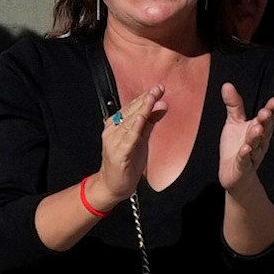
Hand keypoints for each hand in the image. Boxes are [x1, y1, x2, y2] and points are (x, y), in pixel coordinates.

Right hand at [93, 84, 163, 207]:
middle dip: (145, 99)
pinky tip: (142, 118)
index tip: (158, 88)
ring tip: (152, 98)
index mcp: (116, 125)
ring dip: (141, 109)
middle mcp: (112, 130)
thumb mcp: (141, 139)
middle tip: (158, 88)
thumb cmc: (127, 162)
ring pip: (130, 122)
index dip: (145, 97)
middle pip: (131, 112)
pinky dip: (135, 127)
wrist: (112, 186)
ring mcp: (114, 141)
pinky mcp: (118, 154)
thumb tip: (162, 104)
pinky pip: (128, 138)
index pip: (132, 107)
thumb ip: (150, 122)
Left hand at [214, 81, 273, 189]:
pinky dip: (245, 155)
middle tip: (266, 112)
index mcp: (259, 130)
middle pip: (264, 131)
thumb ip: (234, 105)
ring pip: (256, 146)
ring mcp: (252, 156)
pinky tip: (245, 149)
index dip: (272, 110)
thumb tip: (227, 84)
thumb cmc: (236, 146)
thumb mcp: (234, 123)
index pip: (267, 119)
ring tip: (257, 128)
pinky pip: (245, 161)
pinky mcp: (242, 168)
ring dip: (256, 138)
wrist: (234, 175)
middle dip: (266, 122)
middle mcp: (259, 143)